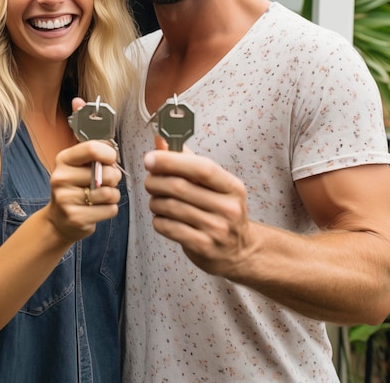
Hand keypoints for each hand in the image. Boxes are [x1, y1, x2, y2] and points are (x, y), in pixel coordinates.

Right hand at [43, 101, 121, 243]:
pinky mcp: (76, 219)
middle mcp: (60, 178)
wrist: (59, 220)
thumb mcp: (77, 158)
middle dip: (114, 179)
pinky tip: (97, 209)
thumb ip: (84, 132)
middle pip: (107, 173)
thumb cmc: (75, 184)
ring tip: (100, 196)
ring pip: (111, 193)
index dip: (109, 154)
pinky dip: (109, 210)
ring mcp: (66, 200)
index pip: (93, 148)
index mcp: (63, 159)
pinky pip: (110, 210)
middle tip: (104, 181)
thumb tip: (78, 100)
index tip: (109, 159)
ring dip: (112, 196)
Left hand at [143, 148, 253, 278]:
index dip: (172, 161)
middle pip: (180, 187)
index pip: (202, 168)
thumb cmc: (220, 210)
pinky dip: (159, 220)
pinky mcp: (204, 247)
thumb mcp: (212, 184)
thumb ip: (187, 160)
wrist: (239, 251)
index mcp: (232, 187)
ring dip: (155, 201)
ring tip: (156, 200)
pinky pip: (169, 228)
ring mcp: (217, 229)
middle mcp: (228, 208)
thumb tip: (160, 139)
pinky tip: (163, 218)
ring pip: (170, 207)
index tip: (151, 158)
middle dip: (156, 181)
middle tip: (150, 181)